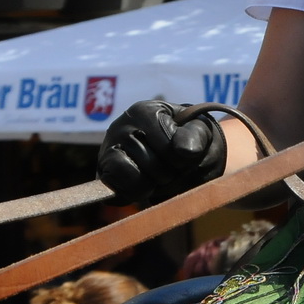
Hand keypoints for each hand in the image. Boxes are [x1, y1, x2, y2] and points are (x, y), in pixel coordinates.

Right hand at [97, 100, 226, 203]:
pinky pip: (118, 190)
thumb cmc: (187, 139)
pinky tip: (145, 183)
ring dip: (153, 183)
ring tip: (158, 174)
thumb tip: (184, 151)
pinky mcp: (103, 172)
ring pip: (133, 177)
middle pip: (151, 163)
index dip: (182, 159)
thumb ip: (195, 135)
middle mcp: (120, 126)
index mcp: (144, 111)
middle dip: (168, 173)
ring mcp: (108, 149)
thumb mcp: (200, 131)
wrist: (175, 153)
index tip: (183, 154)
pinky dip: (136, 192)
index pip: (167, 146)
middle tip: (171, 166)